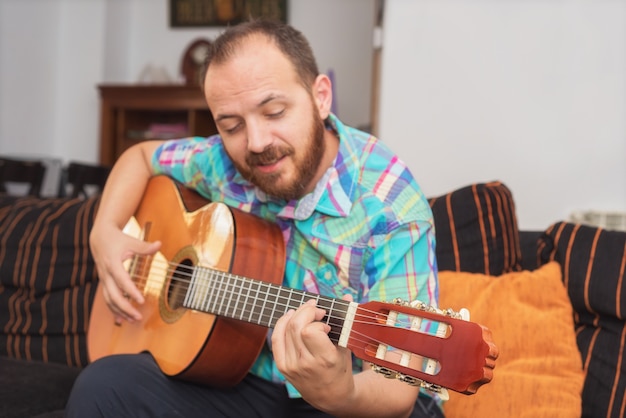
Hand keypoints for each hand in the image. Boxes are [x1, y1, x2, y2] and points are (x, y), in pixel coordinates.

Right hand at [89, 222, 160, 321]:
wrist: (99, 238)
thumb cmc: (117, 239)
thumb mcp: (130, 241)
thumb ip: (145, 246)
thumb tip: (159, 244)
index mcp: (113, 263)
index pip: (122, 280)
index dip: (131, 291)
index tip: (141, 300)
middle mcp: (106, 274)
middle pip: (113, 295)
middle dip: (125, 308)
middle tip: (139, 317)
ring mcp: (104, 280)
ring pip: (109, 300)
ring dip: (120, 311)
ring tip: (133, 320)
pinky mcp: (104, 283)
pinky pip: (107, 299)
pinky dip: (113, 309)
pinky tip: (121, 319)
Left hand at [271, 296, 355, 412]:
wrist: (330, 395)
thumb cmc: (340, 368)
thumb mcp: (346, 346)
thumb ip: (346, 319)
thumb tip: (346, 295)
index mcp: (326, 359)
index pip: (310, 331)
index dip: (317, 322)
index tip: (326, 324)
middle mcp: (306, 363)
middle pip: (295, 326)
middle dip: (305, 311)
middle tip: (316, 310)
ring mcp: (292, 366)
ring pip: (285, 330)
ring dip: (295, 315)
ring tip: (305, 312)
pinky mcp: (283, 367)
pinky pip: (276, 340)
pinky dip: (281, 324)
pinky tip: (290, 317)